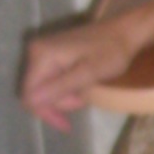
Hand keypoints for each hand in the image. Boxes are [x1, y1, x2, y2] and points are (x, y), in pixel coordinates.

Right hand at [19, 18, 135, 130]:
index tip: (66, 122)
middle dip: (59, 102)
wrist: (124, 31)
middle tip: (84, 99)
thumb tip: (32, 101)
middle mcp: (35, 51)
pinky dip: (65, 89)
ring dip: (64, 97)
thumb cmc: (111, 52)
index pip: (29, 95)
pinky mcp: (50, 55)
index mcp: (42, 55)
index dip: (45, 112)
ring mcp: (42, 52)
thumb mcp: (89, 73)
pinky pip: (50, 80)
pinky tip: (80, 86)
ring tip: (86, 90)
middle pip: (35, 93)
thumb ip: (60, 87)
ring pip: (43, 89)